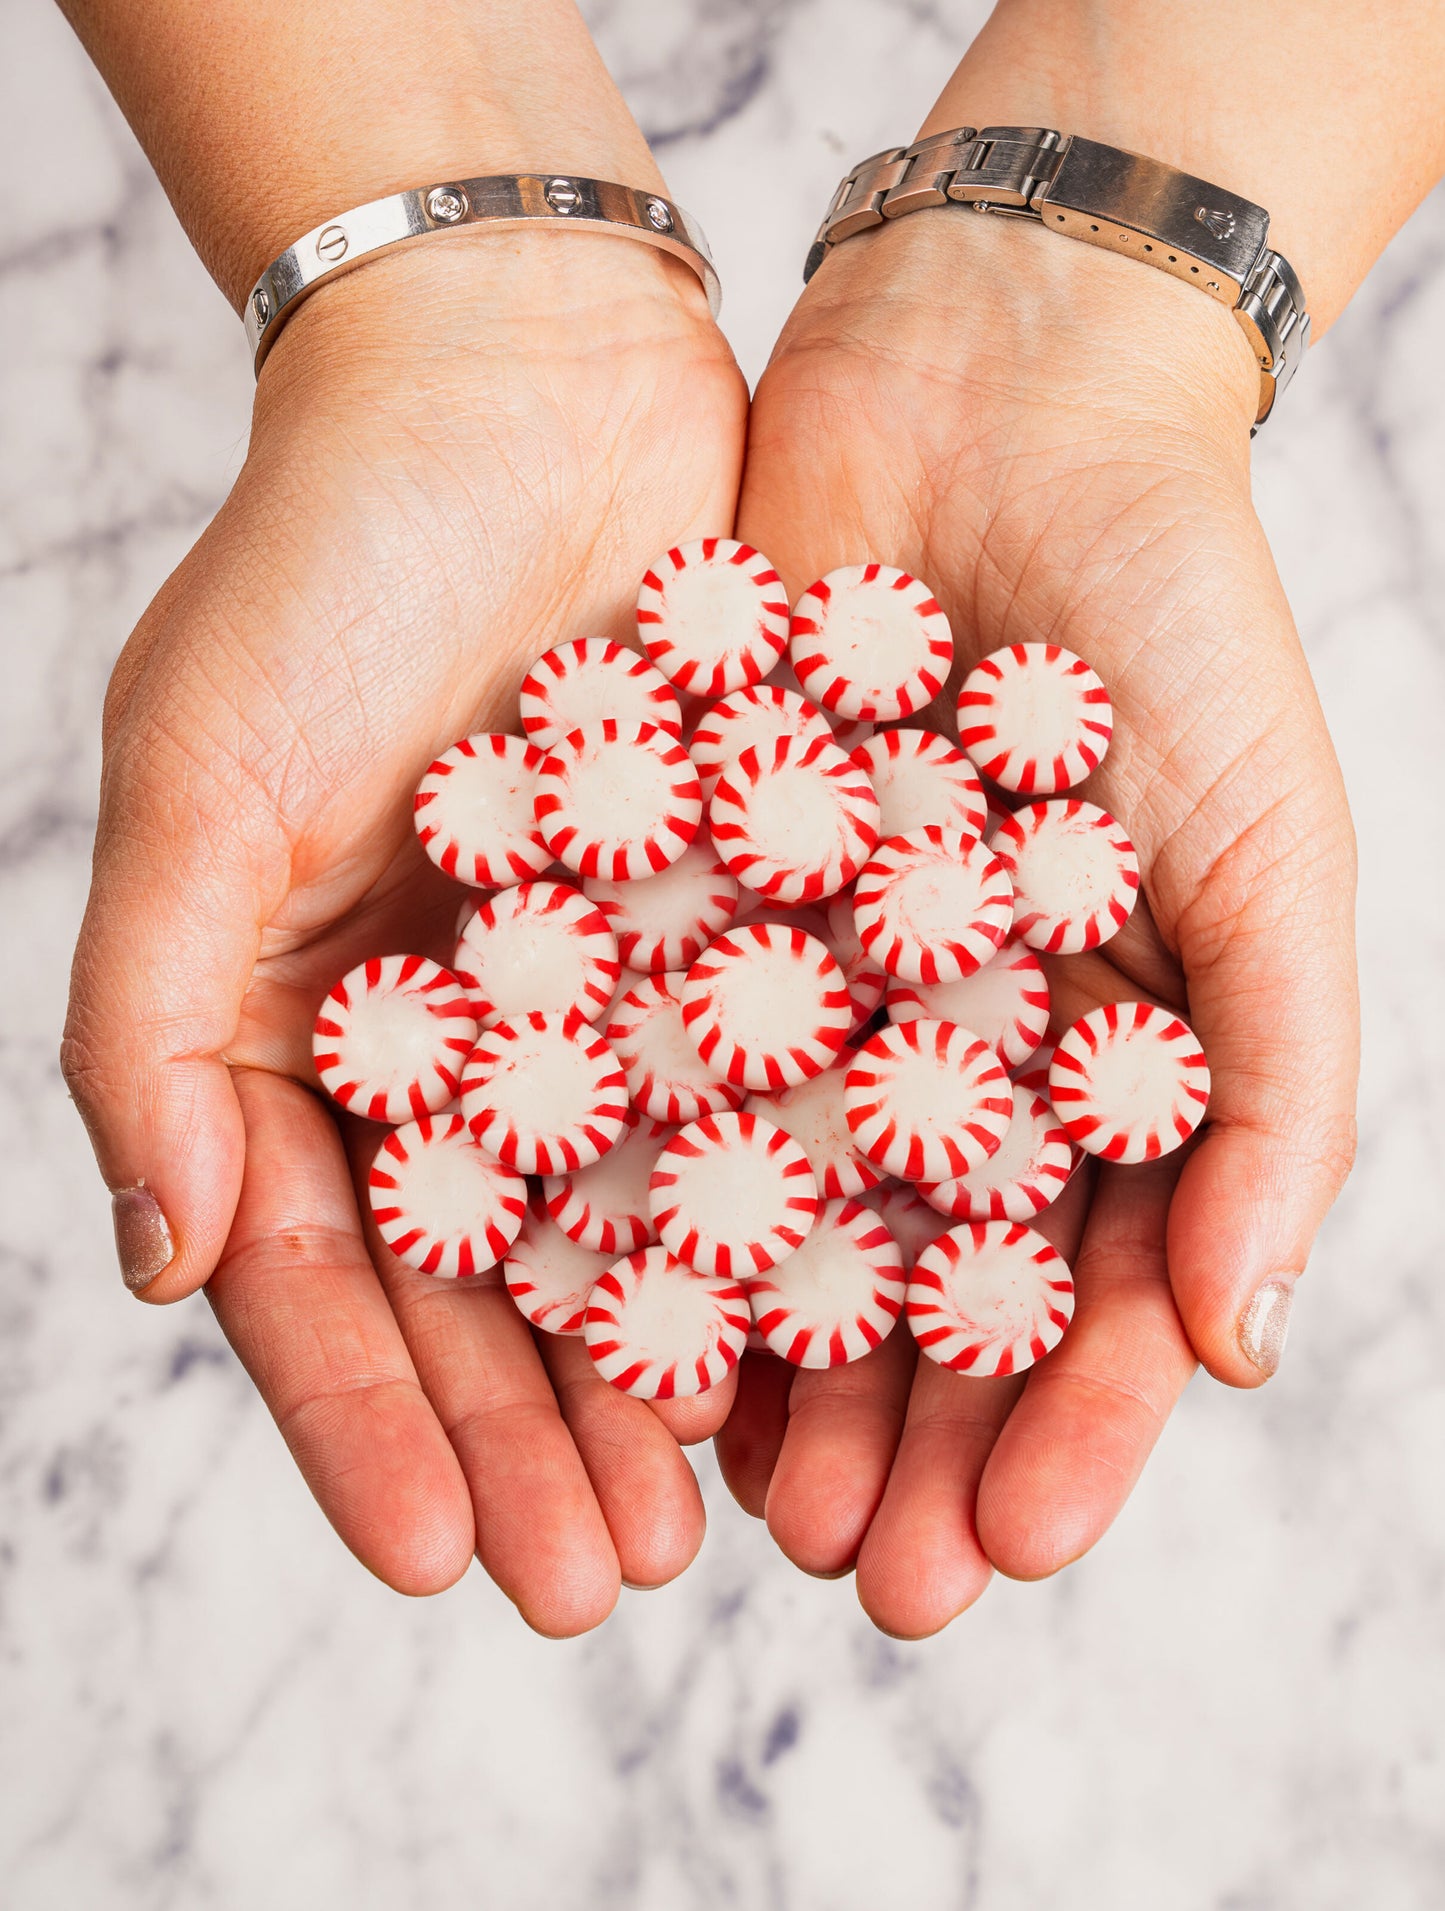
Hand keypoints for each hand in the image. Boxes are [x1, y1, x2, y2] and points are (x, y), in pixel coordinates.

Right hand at [62, 235, 747, 1632]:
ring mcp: (602, 998)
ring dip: (673, 1376)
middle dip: (537, 1441)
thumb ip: (154, 1024)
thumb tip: (163, 1264)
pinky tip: (837, 1339)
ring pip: (640, 1226)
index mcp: (306, 1031)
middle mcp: (458, 1042)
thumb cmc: (329, 563)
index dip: (372, 1417)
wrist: (524, 375)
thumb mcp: (198, 786)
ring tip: (722, 1520)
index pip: (328, 1267)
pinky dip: (792, 1217)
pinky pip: (769, 1099)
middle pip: (493, 1286)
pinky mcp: (735, 930)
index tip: (439, 1557)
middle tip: (599, 1588)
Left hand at [717, 212, 1358, 1634]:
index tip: (1013, 1548)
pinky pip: (665, 1078)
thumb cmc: (1175, 623)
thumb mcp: (1269, 854)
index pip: (1097, 1294)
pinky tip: (606, 1307)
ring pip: (791, 1225)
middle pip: (935, 1296)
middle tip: (858, 1577)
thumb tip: (1247, 1340)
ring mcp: (824, 998)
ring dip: (769, 1367)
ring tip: (734, 1499)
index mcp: (1110, 1070)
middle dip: (907, 1440)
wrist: (996, 402)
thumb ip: (1276, 1092)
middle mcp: (959, 1062)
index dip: (1067, 1429)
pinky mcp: (699, 916)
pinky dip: (640, 1190)